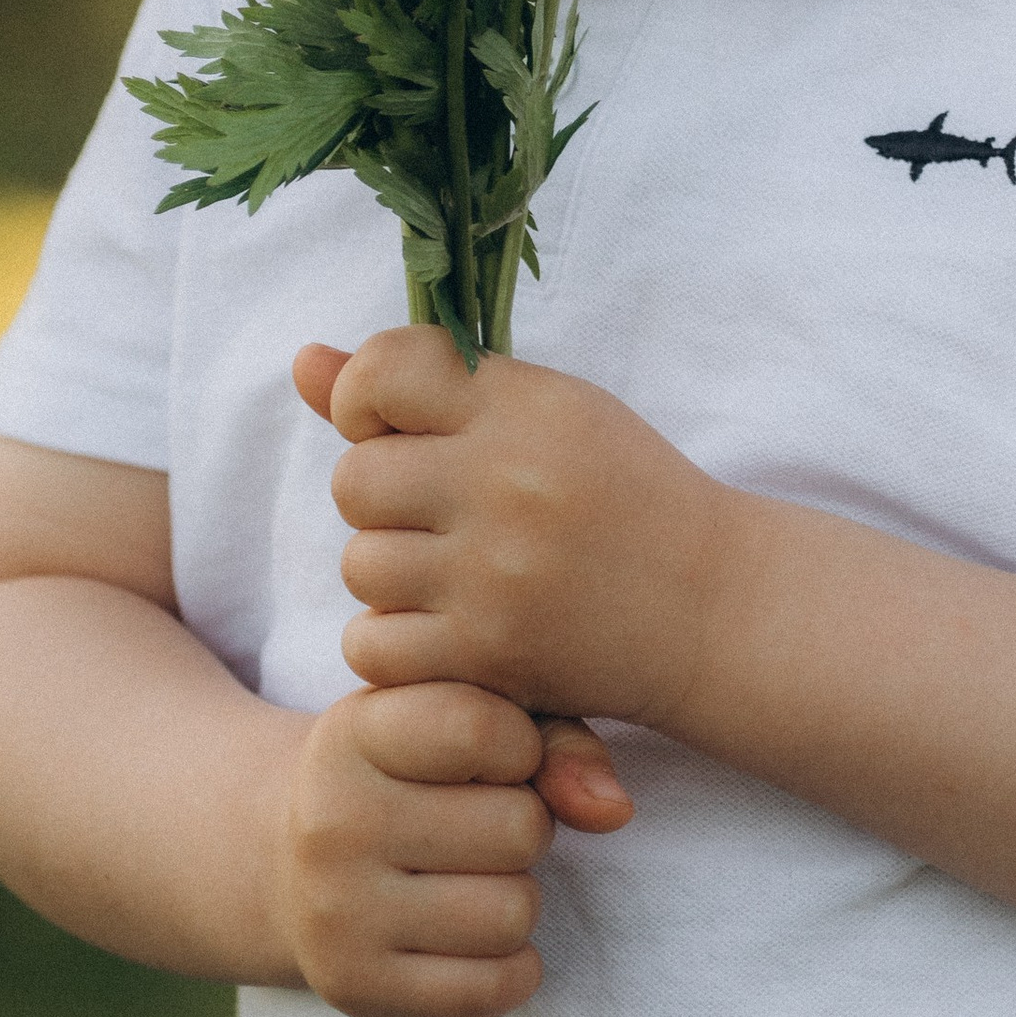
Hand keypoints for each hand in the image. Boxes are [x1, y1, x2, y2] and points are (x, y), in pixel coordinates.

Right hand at [273, 675, 606, 1016]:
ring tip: (475, 880)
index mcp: (353, 732)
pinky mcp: (353, 987)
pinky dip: (510, 969)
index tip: (500, 759)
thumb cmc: (410, 775)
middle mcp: (331, 820)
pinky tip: (479, 940)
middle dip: (527, 827)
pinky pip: (490, 991)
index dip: (521, 746)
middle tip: (483, 828)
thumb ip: (551, 736)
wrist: (283, 860)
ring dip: (518, 898)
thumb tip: (614, 810)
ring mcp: (336, 911)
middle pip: (518, 829)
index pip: (477, 727)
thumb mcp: (461, 719)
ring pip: (513, 913)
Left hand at [291, 329, 736, 746]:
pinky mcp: (488, 654)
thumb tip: (302, 362)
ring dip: (392, 572)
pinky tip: (446, 627)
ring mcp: (493, 575)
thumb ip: (425, 386)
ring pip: (360, 564)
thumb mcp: (546, 412)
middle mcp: (504, 484)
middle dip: (383, 497)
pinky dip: (396, 641)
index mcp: (524, 407)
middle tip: (439, 513)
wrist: (714, 606)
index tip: (396, 425)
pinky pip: (371, 643)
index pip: (383, 370)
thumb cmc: (624, 496)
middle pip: (355, 479)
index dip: (365, 396)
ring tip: (453, 572)